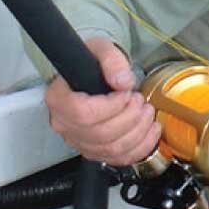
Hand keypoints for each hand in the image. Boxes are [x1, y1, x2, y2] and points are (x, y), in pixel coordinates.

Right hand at [44, 37, 159, 164]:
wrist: (92, 75)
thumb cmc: (92, 64)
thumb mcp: (100, 49)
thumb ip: (111, 60)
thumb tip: (123, 82)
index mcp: (58, 98)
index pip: (82, 113)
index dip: (110, 107)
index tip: (125, 94)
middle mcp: (64, 124)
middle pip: (100, 134)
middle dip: (129, 118)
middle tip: (140, 101)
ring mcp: (79, 141)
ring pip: (111, 149)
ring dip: (138, 132)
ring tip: (147, 112)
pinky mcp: (95, 151)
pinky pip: (119, 159)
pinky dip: (141, 148)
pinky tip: (150, 131)